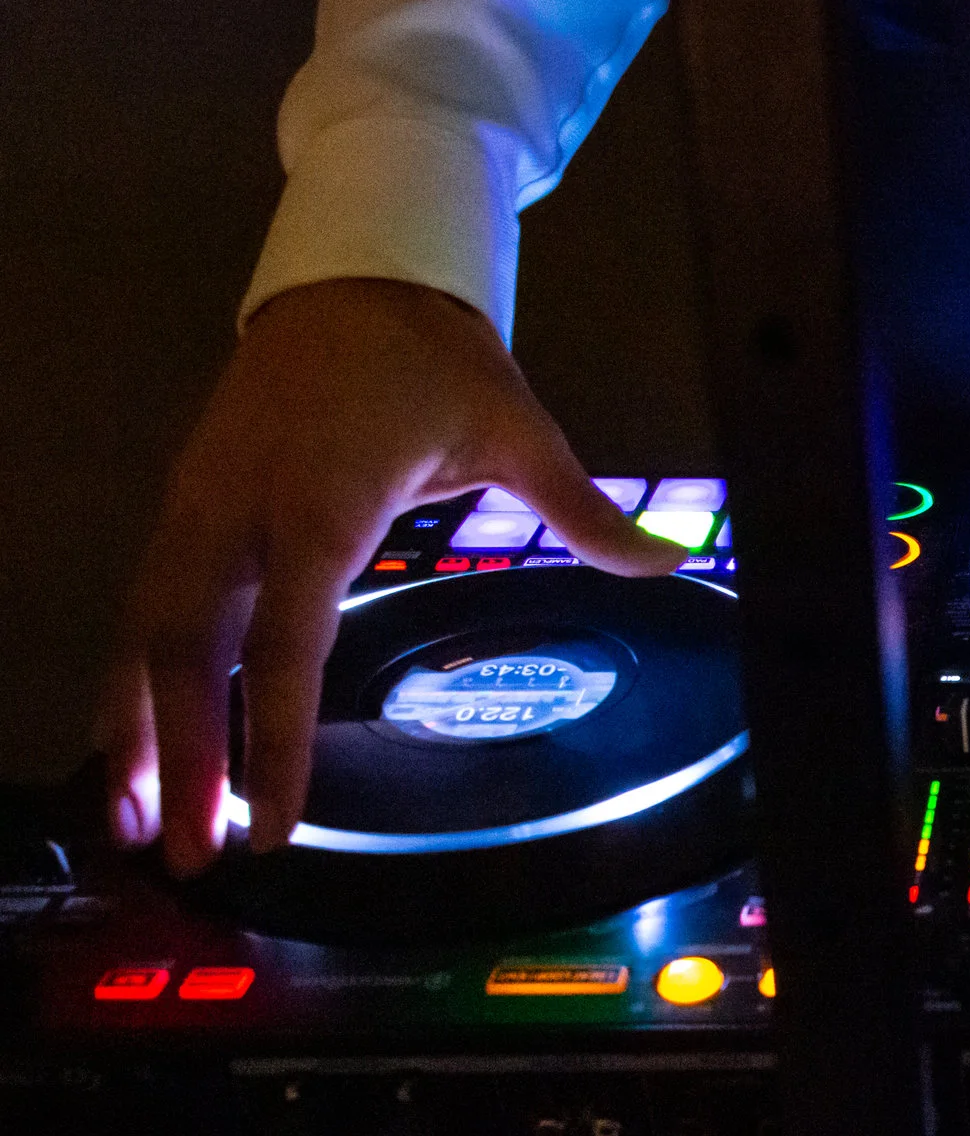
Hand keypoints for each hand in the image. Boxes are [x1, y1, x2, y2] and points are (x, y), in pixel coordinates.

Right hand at [98, 277, 685, 875]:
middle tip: (187, 857)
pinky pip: (143, 606)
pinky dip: (131, 681)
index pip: (284, 642)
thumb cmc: (433, 359)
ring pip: (144, 633)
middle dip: (179, 758)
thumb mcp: (519, 428)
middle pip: (185, 653)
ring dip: (137, 731)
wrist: (349, 279)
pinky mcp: (183, 506)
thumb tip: (671, 559)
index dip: (273, 740)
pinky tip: (136, 745)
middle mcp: (239, 510)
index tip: (276, 822)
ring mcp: (198, 506)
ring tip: (138, 825)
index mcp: (321, 501)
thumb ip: (583, 513)